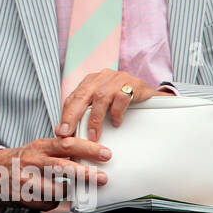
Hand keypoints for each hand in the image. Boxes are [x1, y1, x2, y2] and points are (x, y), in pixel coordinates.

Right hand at [0, 139, 110, 210]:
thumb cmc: (22, 160)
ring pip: (57, 190)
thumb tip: (90, 156)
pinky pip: (47, 204)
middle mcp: (32, 161)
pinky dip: (54, 203)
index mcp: (40, 146)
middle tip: (102, 178)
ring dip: (69, 192)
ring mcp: (26, 180)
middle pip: (63, 167)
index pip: (67, 143)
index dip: (88, 148)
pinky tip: (50, 197)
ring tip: (72, 190)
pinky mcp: (21, 196)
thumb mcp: (38, 149)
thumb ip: (60, 151)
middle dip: (85, 173)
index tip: (106, 154)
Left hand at [56, 69, 171, 142]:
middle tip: (68, 133)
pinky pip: (122, 97)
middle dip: (73, 115)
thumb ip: (86, 114)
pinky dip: (116, 112)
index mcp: (91, 81)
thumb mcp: (103, 106)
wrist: (152, 97)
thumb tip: (67, 133)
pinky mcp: (134, 83)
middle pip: (83, 95)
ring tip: (94, 135)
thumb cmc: (123, 102)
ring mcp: (118, 78)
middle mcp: (102, 77)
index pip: (73, 97)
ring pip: (101, 97)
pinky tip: (117, 123)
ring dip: (95, 118)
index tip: (61, 131)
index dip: (66, 114)